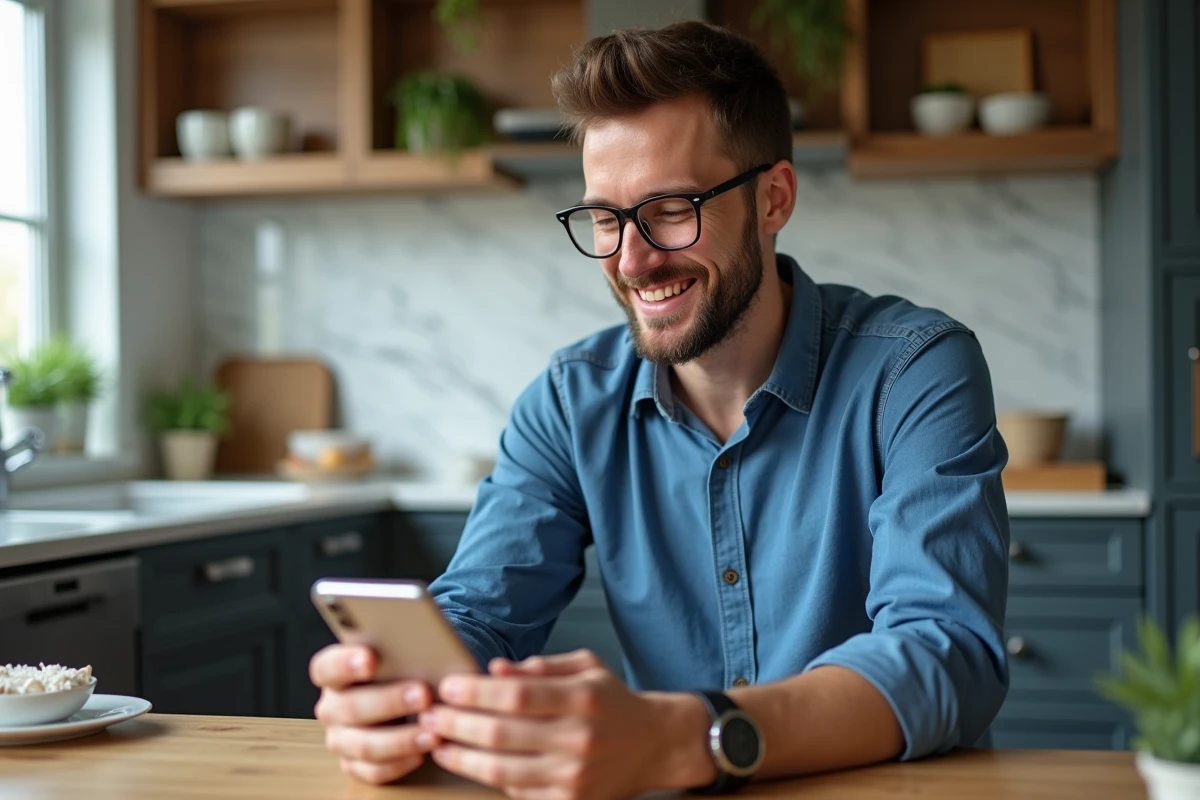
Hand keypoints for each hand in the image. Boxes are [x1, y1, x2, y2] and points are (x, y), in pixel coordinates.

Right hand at [309, 644, 440, 784]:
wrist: (398, 694)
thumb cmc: (397, 670)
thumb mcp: (395, 654)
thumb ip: (399, 649)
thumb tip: (425, 643)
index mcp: (333, 674)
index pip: (326, 667)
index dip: (345, 663)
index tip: (371, 658)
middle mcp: (331, 707)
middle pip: (351, 708)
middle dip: (390, 702)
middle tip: (423, 694)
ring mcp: (340, 739)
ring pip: (363, 745)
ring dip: (400, 740)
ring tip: (432, 733)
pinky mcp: (353, 764)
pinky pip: (373, 771)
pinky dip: (399, 764)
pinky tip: (421, 753)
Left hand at [420, 650, 709, 799]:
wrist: (655, 745)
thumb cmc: (613, 701)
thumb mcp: (585, 666)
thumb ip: (539, 667)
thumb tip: (495, 670)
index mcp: (583, 698)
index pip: (517, 696)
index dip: (475, 692)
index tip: (448, 685)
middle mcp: (579, 738)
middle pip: (502, 734)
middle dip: (456, 723)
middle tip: (429, 713)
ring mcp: (574, 776)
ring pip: (501, 770)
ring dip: (460, 756)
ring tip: (436, 740)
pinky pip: (515, 792)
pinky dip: (485, 778)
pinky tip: (465, 762)